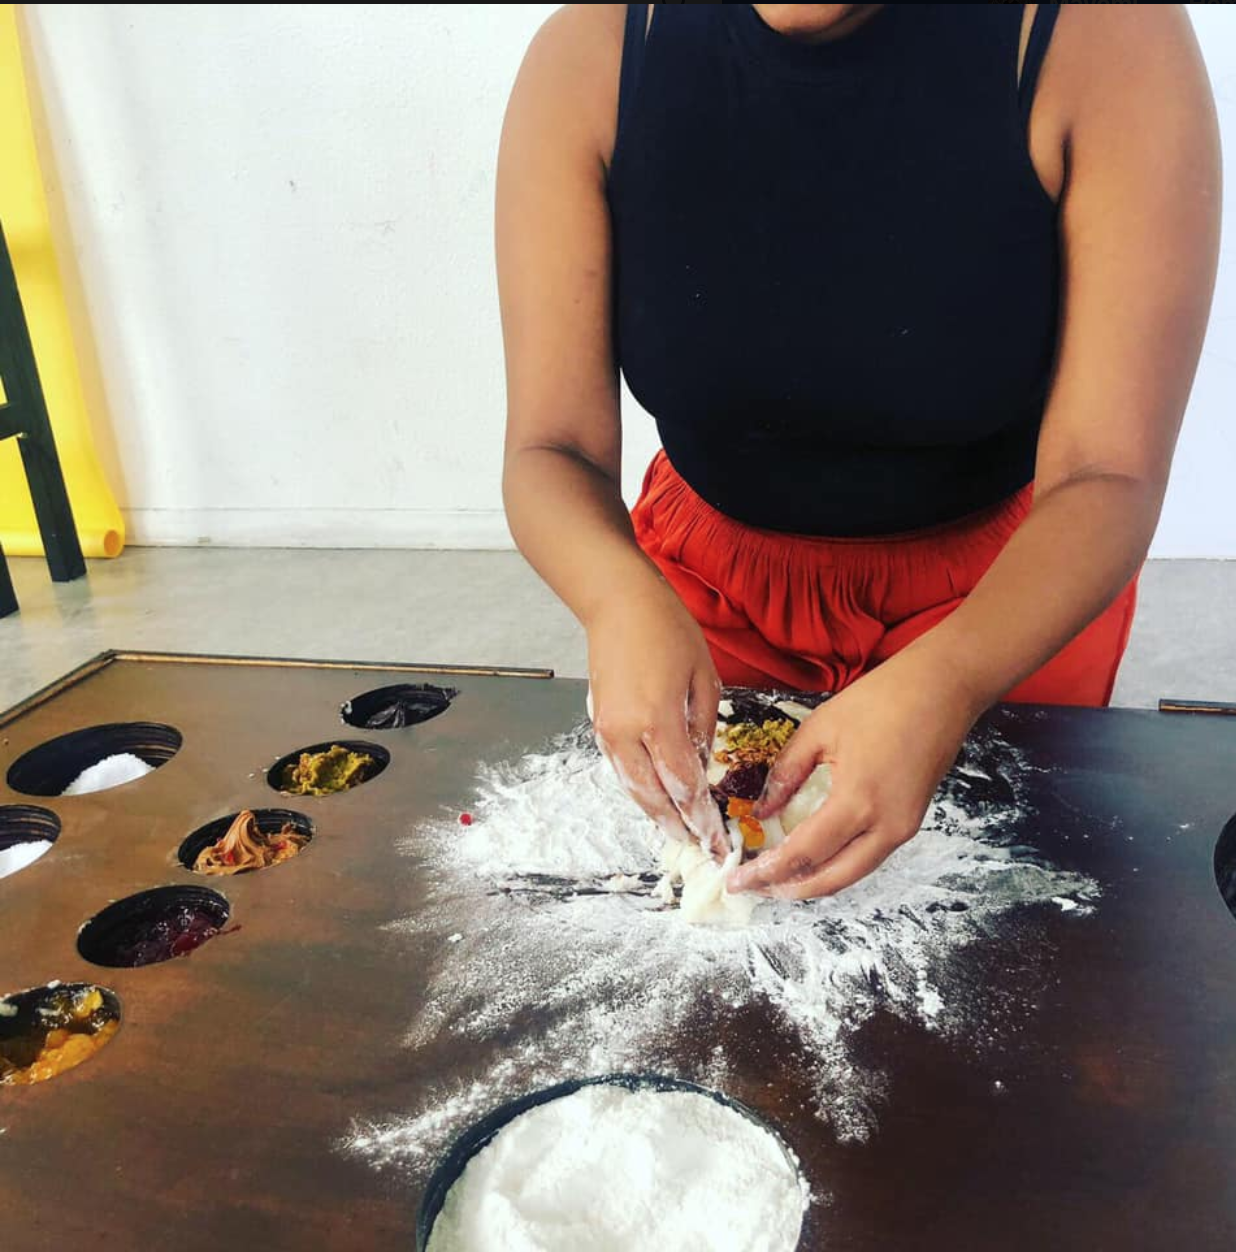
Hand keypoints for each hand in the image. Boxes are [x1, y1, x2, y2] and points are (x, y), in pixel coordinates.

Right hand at [587, 580, 728, 857]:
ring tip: (680, 834)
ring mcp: (607, 731)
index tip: (718, 841)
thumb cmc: (666, 629)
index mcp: (657, 719)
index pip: (683, 784)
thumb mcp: (704, 677)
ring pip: (632, 789)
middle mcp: (626, 732)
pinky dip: (640, 791)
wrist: (617, 603)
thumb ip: (703, 728)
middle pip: (653, 797)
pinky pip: (621, 771)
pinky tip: (657, 801)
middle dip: (678, 827)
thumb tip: (702, 766)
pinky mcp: (599, 725)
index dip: (701, 817)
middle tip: (701, 849)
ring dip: (656, 815)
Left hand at [728, 653, 983, 898]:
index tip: (738, 881)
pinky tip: (815, 857)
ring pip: (854, 873)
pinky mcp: (912, 821)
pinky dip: (838, 865)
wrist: (943, 689)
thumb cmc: (881, 699)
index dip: (767, 872)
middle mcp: (886, 826)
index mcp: (857, 800)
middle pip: (832, 879)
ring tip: (779, 878)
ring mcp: (904, 827)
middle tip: (755, 887)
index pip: (803, 853)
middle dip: (790, 889)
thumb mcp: (820, 729)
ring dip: (815, 882)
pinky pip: (870, 857)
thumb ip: (787, 772)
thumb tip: (763, 810)